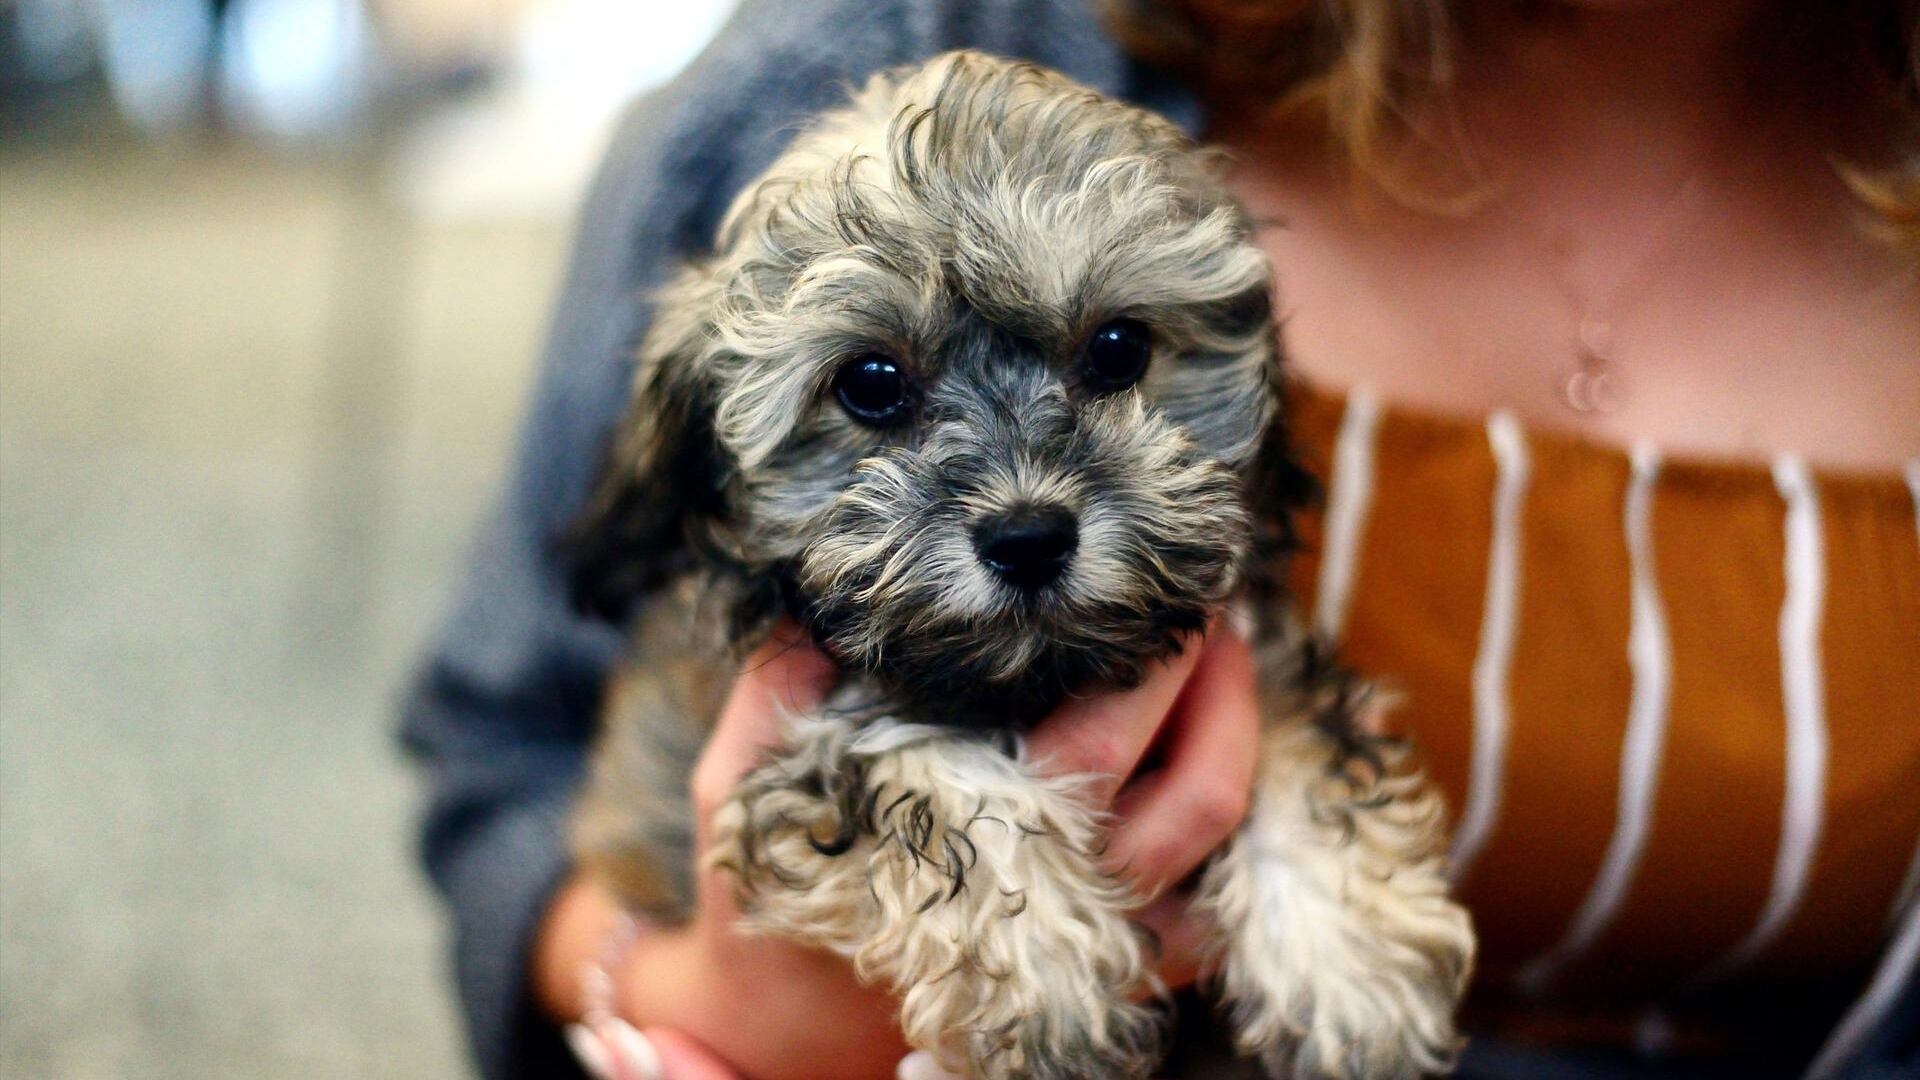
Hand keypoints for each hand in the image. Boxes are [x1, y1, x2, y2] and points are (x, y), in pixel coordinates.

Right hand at [536, 619, 1262, 1078]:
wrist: (790, 1040)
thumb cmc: (771, 908)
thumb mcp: (738, 795)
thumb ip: (772, 696)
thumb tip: (817, 606)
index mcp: (981, 844)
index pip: (1104, 738)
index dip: (1155, 660)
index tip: (1157, 580)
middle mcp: (1067, 902)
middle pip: (1196, 782)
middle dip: (1217, 673)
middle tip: (1205, 597)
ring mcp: (1109, 949)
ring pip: (1222, 834)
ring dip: (1240, 730)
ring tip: (1223, 650)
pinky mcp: (1128, 977)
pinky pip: (1217, 896)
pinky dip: (1234, 819)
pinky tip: (1212, 745)